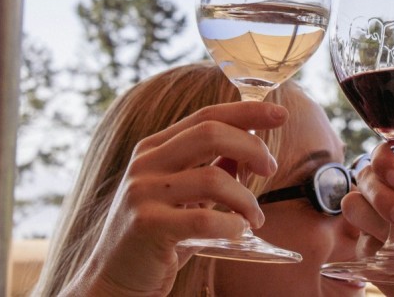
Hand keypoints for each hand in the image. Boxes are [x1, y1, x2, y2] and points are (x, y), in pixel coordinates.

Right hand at [62, 101, 287, 296]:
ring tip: (255, 218)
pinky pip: (205, 220)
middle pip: (211, 133)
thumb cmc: (158, 235)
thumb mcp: (185, 196)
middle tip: (270, 170)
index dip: (246, 112)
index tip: (280, 114)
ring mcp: (142, 192)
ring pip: (214, 178)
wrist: (113, 280)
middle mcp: (145, 163)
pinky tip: (239, 234)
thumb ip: (212, 168)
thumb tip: (252, 150)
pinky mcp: (147, 226)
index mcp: (155, 148)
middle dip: (253, 147)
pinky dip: (232, 226)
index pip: (206, 116)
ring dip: (247, 199)